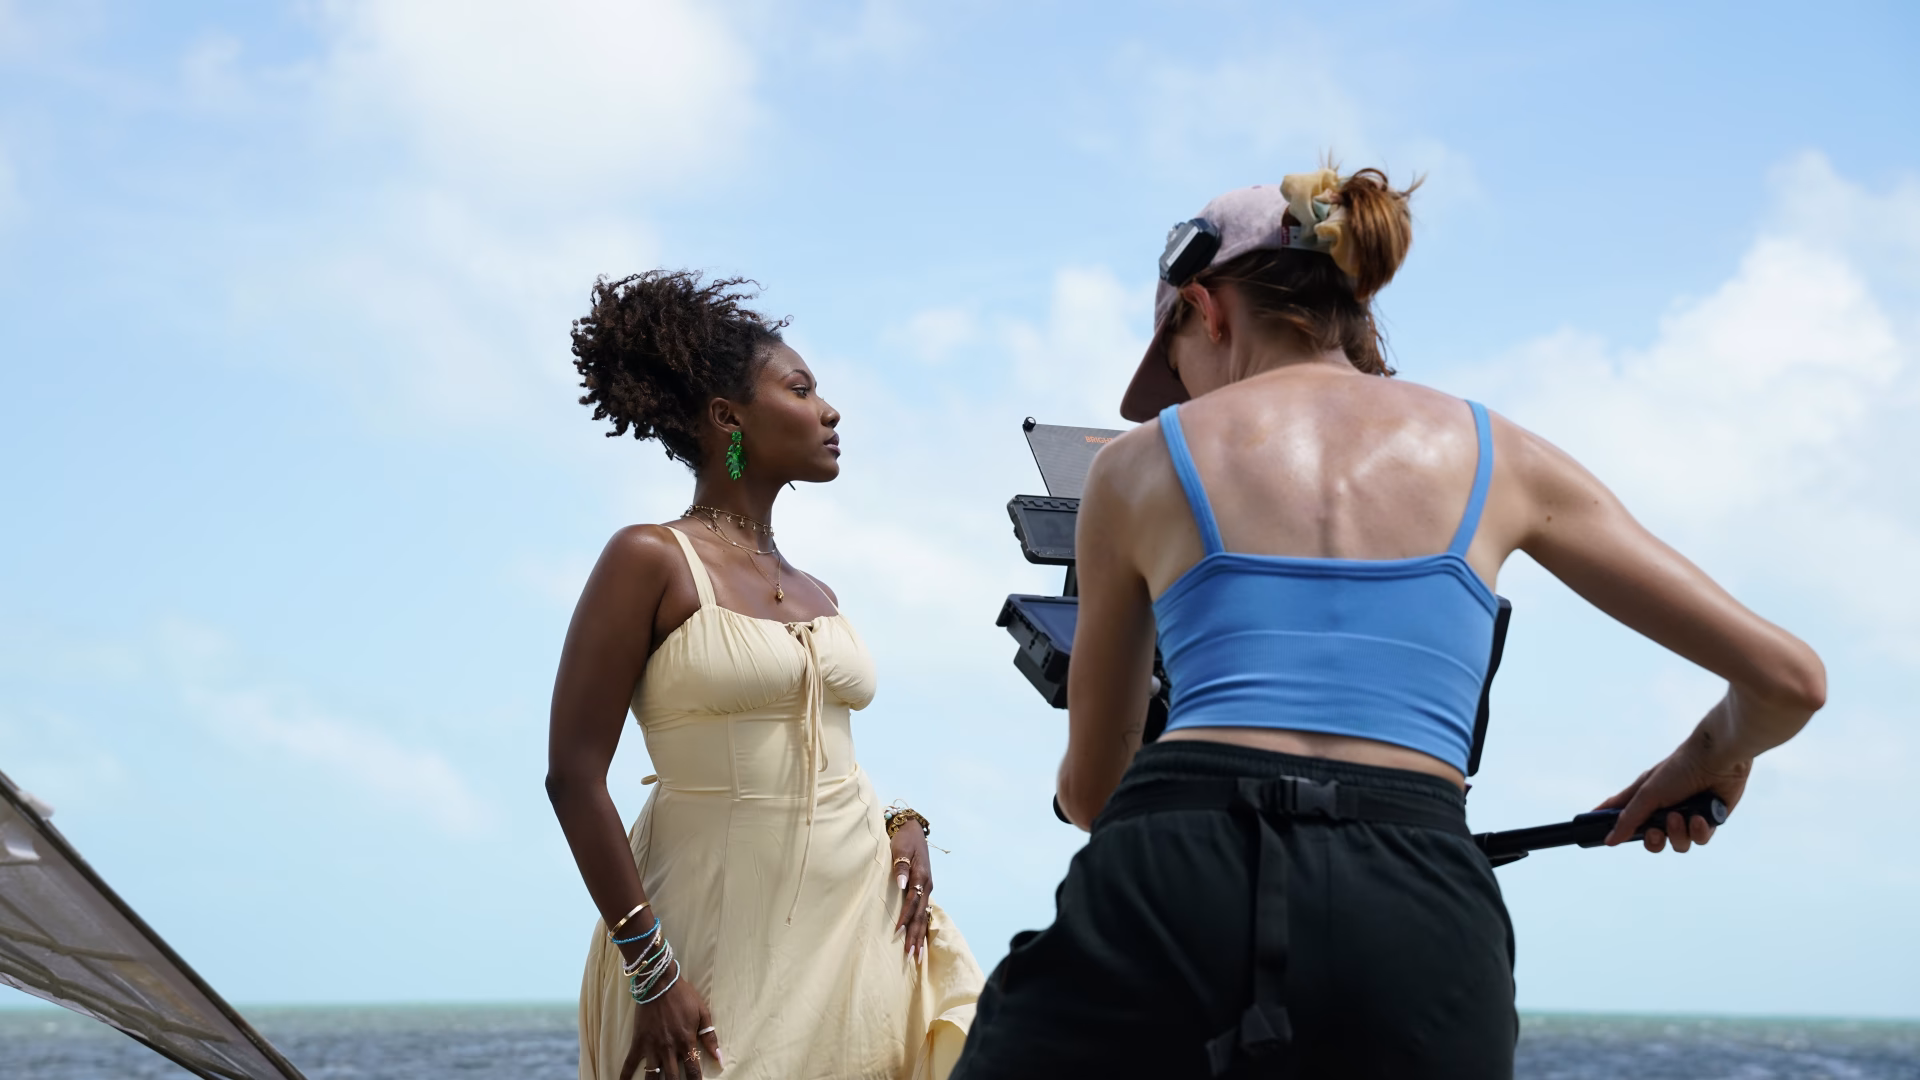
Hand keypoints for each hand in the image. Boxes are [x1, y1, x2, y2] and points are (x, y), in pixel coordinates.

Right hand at [619, 976, 721, 1079]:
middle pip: (673, 1078)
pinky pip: (629, 1062)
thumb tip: (719, 1058)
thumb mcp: (702, 1013)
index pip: (693, 1070)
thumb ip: (709, 1037)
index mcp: (686, 1042)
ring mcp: (651, 1046)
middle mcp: (669, 1048)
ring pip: (652, 1075)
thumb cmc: (683, 996)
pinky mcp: (638, 1041)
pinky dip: (625, 1075)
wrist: (659, 983)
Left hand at [890, 824, 932, 962]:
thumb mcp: (900, 848)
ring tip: (916, 955)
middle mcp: (927, 885)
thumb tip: (902, 882)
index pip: (912, 901)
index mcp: (921, 876)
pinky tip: (920, 939)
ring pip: (923, 916)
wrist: (912, 829)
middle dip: (915, 936)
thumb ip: (901, 866)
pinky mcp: (924, 889)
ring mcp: (927, 888)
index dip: (905, 917)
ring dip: (920, 936)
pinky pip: (923, 912)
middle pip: (920, 914)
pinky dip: (921, 927)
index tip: (897, 932)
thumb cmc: (903, 839)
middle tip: (910, 956)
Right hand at [1596, 731, 1750, 852]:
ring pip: (1677, 843)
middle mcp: (1664, 808)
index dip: (1609, 824)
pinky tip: (1701, 817)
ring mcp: (1687, 816)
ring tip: (1681, 817)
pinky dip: (1699, 831)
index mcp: (1644, 796)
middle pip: (1650, 839)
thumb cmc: (1679, 769)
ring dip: (1678, 833)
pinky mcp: (1708, 821)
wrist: (1718, 761)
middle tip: (1655, 831)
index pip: (1621, 812)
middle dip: (1653, 839)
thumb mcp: (1648, 794)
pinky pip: (1699, 839)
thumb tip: (1610, 840)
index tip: (1598, 835)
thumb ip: (1629, 819)